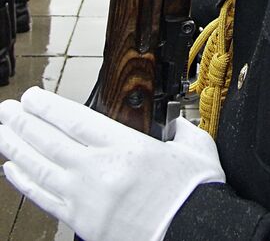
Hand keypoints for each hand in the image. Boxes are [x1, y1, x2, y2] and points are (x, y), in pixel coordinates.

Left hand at [0, 87, 224, 240]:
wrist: (192, 234)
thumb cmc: (193, 196)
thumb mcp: (195, 149)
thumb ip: (181, 131)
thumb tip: (177, 126)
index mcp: (127, 148)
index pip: (75, 120)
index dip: (48, 107)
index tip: (32, 97)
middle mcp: (101, 171)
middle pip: (51, 142)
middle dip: (24, 123)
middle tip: (8, 109)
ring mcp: (87, 198)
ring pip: (41, 168)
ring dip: (17, 148)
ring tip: (2, 133)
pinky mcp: (83, 223)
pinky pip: (45, 199)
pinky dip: (25, 182)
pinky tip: (12, 169)